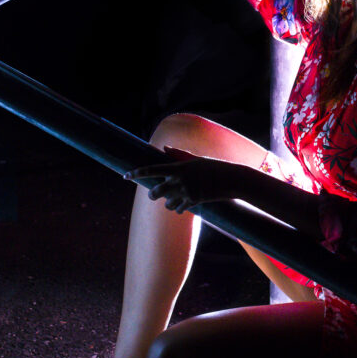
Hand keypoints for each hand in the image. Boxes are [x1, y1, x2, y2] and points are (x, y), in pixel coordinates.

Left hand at [125, 147, 241, 213]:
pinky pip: (178, 209)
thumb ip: (178, 154)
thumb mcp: (195, 159)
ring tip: (173, 200)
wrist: (231, 179)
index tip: (125, 176)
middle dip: (154, 195)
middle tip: (155, 194)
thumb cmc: (213, 166)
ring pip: (167, 203)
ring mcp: (186, 192)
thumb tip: (164, 148)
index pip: (151, 170)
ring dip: (168, 203)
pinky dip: (178, 209)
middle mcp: (180, 180)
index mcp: (178, 167)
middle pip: (156, 192)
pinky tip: (183, 206)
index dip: (136, 173)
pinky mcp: (193, 202)